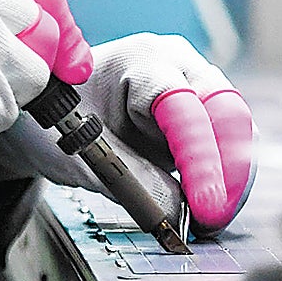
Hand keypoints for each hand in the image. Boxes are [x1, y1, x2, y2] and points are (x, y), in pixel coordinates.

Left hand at [0, 34, 254, 231]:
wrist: (48, 111)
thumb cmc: (58, 122)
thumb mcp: (84, 155)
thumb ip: (133, 181)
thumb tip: (182, 214)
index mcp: (141, 62)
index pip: (184, 106)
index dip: (200, 159)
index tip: (205, 206)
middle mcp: (176, 63)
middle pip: (226, 110)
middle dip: (229, 169)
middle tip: (216, 218)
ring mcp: (193, 82)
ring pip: (234, 126)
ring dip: (231, 175)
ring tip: (212, 218)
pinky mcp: (201, 108)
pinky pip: (226, 139)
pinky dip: (224, 174)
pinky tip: (211, 204)